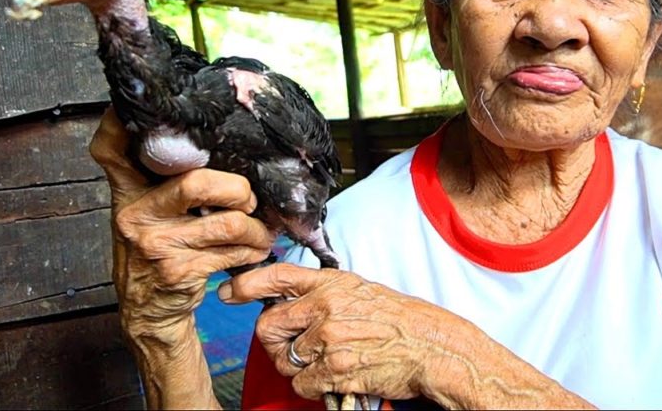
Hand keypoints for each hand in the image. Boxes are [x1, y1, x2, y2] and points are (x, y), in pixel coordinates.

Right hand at [89, 108, 274, 342]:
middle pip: (197, 183)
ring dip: (255, 228)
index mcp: (126, 191)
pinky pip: (233, 252)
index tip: (160, 113)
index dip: (122, 124)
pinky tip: (251, 251)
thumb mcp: (145, 210)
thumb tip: (211, 138)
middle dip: (238, 188)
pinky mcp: (179, 271)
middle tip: (247, 199)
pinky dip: (252, 251)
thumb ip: (161, 178)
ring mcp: (156, 244)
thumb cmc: (156, 249)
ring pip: (228, 223)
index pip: (112, 149)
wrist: (147, 311)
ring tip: (258, 231)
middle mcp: (135, 214)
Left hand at [220, 263, 476, 403]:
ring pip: (285, 360)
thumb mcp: (360, 290)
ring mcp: (329, 338)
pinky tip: (334, 376)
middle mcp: (326, 307)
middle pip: (268, 326)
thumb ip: (323, 292)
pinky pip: (302, 383)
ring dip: (298, 367)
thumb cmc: (399, 320)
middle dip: (273, 342)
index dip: (247, 284)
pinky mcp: (336, 369)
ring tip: (324, 362)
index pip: (278, 276)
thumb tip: (288, 300)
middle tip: (291, 348)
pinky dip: (313, 386)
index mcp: (332, 283)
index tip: (230, 292)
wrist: (431, 346)